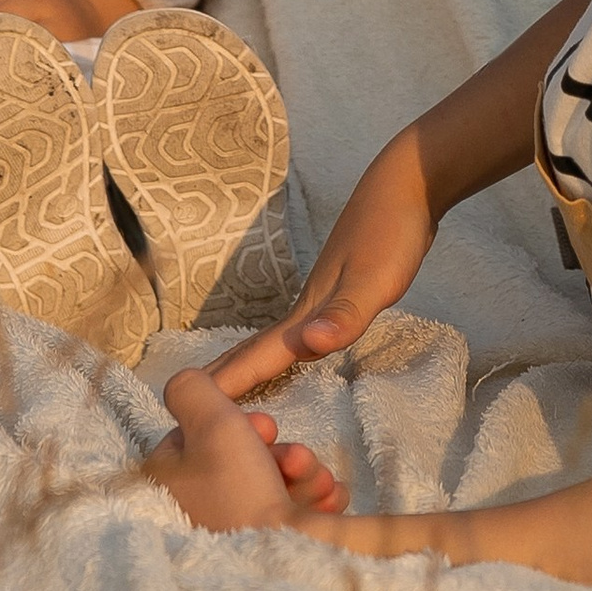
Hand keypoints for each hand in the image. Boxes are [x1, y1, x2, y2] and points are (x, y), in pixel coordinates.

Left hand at [146, 367, 347, 530]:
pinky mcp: (260, 550)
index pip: (203, 434)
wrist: (276, 566)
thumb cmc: (239, 490)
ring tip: (320, 485)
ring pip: (272, 483)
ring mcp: (227, 532)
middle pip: (244, 459)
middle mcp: (192, 506)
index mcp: (167, 479)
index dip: (241, 425)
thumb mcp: (211, 422)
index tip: (265, 428)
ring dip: (305, 474)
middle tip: (295, 460)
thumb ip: (191, 389)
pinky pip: (289, 512)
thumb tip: (185, 384)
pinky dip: (313, 502)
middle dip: (282, 453)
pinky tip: (329, 501)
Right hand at [207, 126, 435, 398]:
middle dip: (221, 376)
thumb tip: (307, 346)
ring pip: (273, 338)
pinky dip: (280, 348)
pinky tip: (290, 348)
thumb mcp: (376, 281)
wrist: (405, 183)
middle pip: (254, 347)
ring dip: (245, 362)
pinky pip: (296, 331)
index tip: (190, 407)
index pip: (260, 355)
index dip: (228, 384)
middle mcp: (305, 305)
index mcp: (308, 310)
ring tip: (221, 386)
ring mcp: (319, 295)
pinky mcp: (337, 290)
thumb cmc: (392, 232)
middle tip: (186, 404)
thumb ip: (343, 315)